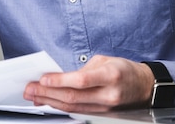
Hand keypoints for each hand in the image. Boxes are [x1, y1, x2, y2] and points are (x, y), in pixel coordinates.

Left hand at [23, 55, 154, 112]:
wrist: (144, 86)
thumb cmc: (124, 69)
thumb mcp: (104, 60)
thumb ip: (83, 70)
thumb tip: (60, 78)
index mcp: (110, 75)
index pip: (81, 80)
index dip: (60, 81)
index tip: (43, 78)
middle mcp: (108, 93)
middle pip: (73, 96)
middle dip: (48, 93)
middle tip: (30, 89)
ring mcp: (106, 107)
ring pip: (73, 107)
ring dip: (50, 101)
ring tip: (34, 96)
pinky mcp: (103, 114)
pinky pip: (78, 111)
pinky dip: (61, 107)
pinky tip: (49, 103)